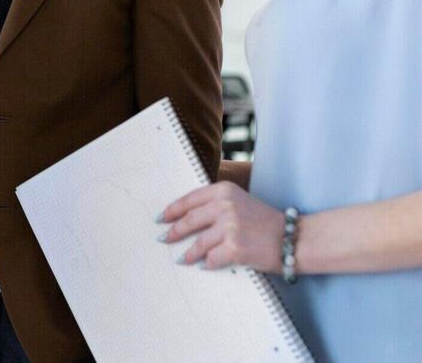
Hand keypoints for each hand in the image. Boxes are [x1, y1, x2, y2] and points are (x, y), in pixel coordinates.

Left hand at [159, 181, 284, 271]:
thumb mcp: (239, 202)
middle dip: (174, 232)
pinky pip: (211, 258)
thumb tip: (185, 218)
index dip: (172, 210)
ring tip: (183, 258)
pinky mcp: (235, 248)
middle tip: (164, 239)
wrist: (295, 238)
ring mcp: (229, 227)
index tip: (161, 218)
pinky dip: (206, 263)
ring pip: (198, 243)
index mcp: (224, 190)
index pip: (189, 200)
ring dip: (189, 253)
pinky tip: (204, 265)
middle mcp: (225, 206)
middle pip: (189, 220)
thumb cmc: (266, 222)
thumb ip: (215, 205)